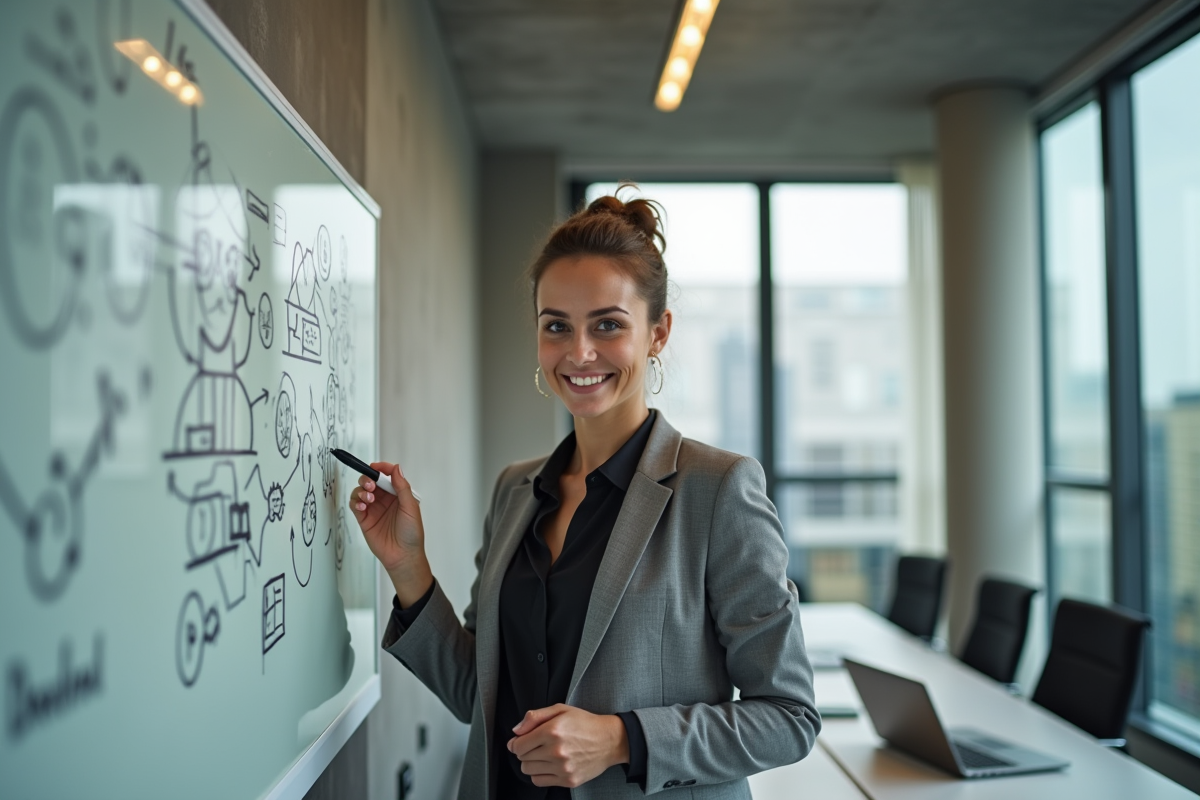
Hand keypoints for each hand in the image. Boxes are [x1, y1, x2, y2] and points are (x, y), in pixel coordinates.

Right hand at [348, 461, 430, 604]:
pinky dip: (356, 502)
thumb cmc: (411, 534)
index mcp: (398, 494)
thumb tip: (396, 468)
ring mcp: (374, 509)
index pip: (387, 476)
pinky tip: (362, 506)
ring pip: (361, 491)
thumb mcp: (411, 508)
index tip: (375, 466)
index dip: (381, 468)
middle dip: (368, 479)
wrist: (403, 556)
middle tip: (371, 486)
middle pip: (371, 481)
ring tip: (368, 499)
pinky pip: (355, 505)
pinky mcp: (364, 519)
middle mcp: (385, 500)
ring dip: (362, 491)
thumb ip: (402, 487)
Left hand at [507, 704, 628, 787]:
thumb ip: (534, 716)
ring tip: (543, 755)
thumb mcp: (560, 709)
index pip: (518, 745)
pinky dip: (539, 774)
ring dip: (531, 763)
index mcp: (552, 731)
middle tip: (536, 746)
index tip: (519, 741)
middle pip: (522, 758)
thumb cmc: (585, 723)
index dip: (516, 743)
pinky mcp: (568, 780)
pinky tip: (548, 765)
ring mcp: (562, 768)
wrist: (610, 740)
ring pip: (529, 771)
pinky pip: (539, 781)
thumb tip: (516, 731)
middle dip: (525, 751)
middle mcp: (556, 751)